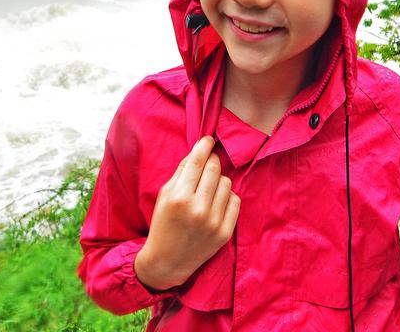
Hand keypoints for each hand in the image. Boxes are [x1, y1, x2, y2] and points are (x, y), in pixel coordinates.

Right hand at [135, 136, 239, 290]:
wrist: (168, 260)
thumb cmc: (163, 223)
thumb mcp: (165, 194)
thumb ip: (182, 172)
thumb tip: (200, 150)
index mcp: (178, 197)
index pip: (197, 162)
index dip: (204, 146)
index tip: (208, 139)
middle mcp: (197, 209)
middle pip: (215, 169)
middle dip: (212, 160)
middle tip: (208, 162)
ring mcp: (213, 222)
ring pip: (227, 183)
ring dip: (219, 180)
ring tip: (208, 187)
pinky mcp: (224, 233)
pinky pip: (235, 200)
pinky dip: (227, 197)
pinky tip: (216, 201)